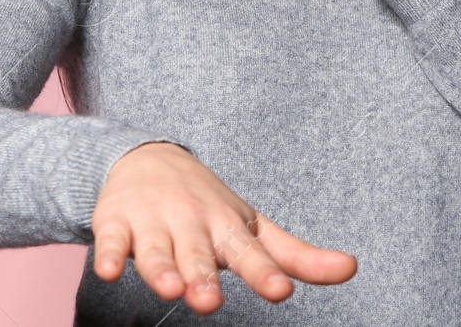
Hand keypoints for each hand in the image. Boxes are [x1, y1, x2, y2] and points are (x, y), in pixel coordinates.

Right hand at [91, 141, 357, 313]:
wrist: (146, 157)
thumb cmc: (207, 205)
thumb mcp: (251, 226)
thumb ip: (295, 256)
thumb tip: (352, 268)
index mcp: (227, 226)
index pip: (249, 252)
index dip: (264, 272)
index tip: (281, 291)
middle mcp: (191, 222)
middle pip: (198, 254)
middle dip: (203, 277)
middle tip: (210, 302)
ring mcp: (152, 221)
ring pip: (156, 250)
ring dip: (162, 269)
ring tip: (170, 288)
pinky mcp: (116, 222)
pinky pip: (110, 240)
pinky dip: (108, 254)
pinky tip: (108, 270)